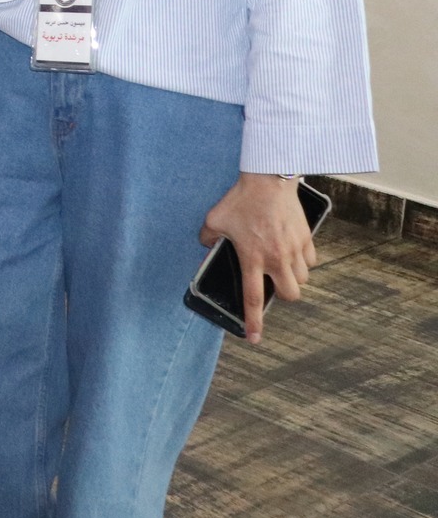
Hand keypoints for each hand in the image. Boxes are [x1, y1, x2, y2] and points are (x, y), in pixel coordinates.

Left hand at [200, 174, 317, 343]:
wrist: (269, 179)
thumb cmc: (241, 199)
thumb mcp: (214, 219)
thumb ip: (207, 237)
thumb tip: (206, 245)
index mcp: (252, 259)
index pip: (253, 299)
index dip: (254, 322)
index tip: (254, 338)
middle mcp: (277, 259)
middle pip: (289, 295)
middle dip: (281, 295)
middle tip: (270, 283)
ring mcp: (295, 250)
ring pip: (303, 280)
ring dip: (292, 278)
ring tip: (279, 265)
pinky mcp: (307, 239)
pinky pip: (310, 261)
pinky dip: (303, 261)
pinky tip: (291, 250)